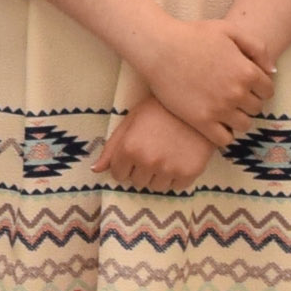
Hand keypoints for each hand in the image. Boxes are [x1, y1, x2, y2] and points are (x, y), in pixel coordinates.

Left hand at [97, 101, 214, 192]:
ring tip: (166, 155)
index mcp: (129, 148)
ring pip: (156, 187)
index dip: (125, 165)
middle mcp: (147, 161)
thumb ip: (112, 147)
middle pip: (137, 182)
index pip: (118, 174)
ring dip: (158, 176)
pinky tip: (179, 158)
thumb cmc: (159, 108)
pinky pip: (176, 187)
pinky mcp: (190, 172)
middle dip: (141, 170)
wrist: (195, 103)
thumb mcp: (131, 121)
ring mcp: (169, 169)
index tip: (134, 155)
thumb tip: (95, 170)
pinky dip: (177, 177)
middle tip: (153, 152)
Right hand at [141, 18, 274, 142]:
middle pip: (256, 108)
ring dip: (238, 119)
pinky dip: (225, 134)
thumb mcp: (230, 30)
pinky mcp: (201, 121)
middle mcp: (237, 92)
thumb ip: (257, 48)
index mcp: (247, 71)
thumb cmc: (193, 35)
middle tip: (233, 96)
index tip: (246, 86)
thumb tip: (272, 71)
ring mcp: (219, 109)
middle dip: (248, 102)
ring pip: (244, 125)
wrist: (159, 48)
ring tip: (225, 111)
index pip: (268, 91)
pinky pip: (224, 139)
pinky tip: (216, 124)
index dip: (259, 88)